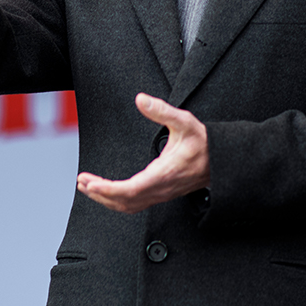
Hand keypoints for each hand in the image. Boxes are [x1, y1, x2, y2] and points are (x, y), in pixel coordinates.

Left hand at [76, 93, 209, 213]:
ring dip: (106, 199)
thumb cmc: (204, 142)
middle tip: (82, 181)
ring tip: (88, 187)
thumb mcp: (184, 121)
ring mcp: (161, 194)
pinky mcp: (161, 194)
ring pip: (129, 206)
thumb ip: (162, 111)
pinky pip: (136, 204)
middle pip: (125, 201)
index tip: (91, 183)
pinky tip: (108, 192)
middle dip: (100, 193)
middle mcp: (161, 188)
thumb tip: (141, 100)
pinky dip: (117, 201)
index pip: (130, 189)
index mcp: (164, 174)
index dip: (108, 189)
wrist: (222, 160)